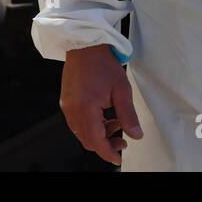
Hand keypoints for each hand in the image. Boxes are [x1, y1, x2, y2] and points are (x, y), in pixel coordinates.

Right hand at [60, 44, 143, 165]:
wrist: (85, 45)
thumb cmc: (102, 63)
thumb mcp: (121, 90)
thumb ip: (128, 115)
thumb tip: (135, 134)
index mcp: (85, 109)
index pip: (95, 141)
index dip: (108, 152)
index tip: (118, 157)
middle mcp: (72, 111)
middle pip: (87, 140)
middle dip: (105, 144)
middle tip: (121, 140)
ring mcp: (67, 106)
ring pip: (82, 132)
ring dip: (99, 133)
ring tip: (116, 123)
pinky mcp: (66, 101)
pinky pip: (78, 122)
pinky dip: (91, 124)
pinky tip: (104, 115)